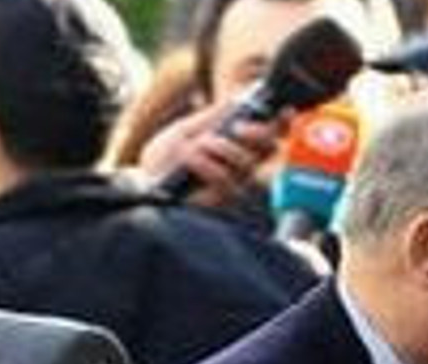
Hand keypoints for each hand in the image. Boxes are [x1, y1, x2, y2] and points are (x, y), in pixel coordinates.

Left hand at [140, 102, 285, 207]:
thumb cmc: (164, 161)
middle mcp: (241, 168)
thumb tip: (238, 98)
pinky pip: (226, 179)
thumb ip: (212, 117)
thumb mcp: (187, 129)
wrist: (142, 184)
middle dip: (259, 133)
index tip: (285, 110)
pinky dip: (206, 162)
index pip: (270, 136)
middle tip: (238, 127)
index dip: (282, 123)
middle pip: (270, 148)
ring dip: (220, 147)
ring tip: (196, 145)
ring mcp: (234, 185)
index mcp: (236, 147)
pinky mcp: (222, 202)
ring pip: (247, 161)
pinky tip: (190, 157)